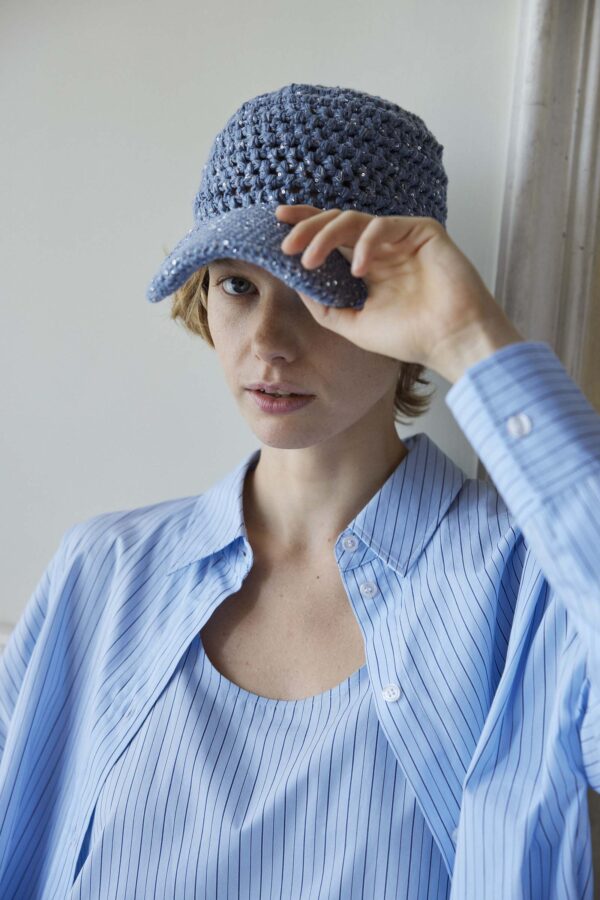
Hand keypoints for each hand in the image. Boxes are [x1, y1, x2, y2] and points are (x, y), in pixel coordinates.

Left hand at [275, 204, 524, 382]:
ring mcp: (401, 237)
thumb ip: (324, 306)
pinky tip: (358, 270)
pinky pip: (383, 225)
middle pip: (335, 222)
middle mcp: (381, 248)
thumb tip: (295, 284)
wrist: (450, 340)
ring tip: (308, 260)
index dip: (305, 225)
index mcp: (367, 266)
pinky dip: (365, 244)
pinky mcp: (422, 230)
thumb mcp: (353, 324)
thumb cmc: (409, 337)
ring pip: (352, 220)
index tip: (277, 223)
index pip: (331, 238)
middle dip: (307, 228)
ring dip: (324, 236)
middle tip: (285, 244)